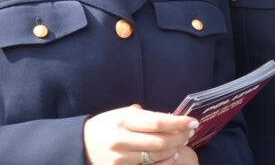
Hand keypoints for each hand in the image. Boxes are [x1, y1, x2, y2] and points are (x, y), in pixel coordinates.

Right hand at [84, 104, 198, 164]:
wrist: (82, 144)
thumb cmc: (108, 125)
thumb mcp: (122, 114)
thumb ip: (145, 117)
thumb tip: (172, 121)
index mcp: (123, 120)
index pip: (157, 122)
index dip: (178, 123)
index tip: (192, 122)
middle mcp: (121, 139)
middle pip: (160, 141)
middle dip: (180, 137)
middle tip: (190, 132)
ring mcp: (120, 158)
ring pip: (156, 157)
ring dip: (174, 150)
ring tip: (181, 142)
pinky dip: (163, 162)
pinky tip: (170, 156)